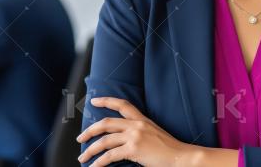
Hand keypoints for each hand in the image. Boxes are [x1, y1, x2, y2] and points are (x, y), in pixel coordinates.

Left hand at [77, 97, 196, 166]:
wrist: (180, 156)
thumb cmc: (169, 149)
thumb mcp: (154, 134)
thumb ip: (139, 133)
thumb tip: (123, 140)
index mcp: (142, 119)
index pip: (122, 104)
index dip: (106, 101)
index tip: (94, 100)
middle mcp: (137, 125)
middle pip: (106, 123)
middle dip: (90, 130)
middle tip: (80, 138)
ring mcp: (134, 136)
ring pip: (104, 141)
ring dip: (90, 150)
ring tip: (83, 158)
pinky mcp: (133, 149)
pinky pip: (109, 156)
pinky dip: (99, 163)